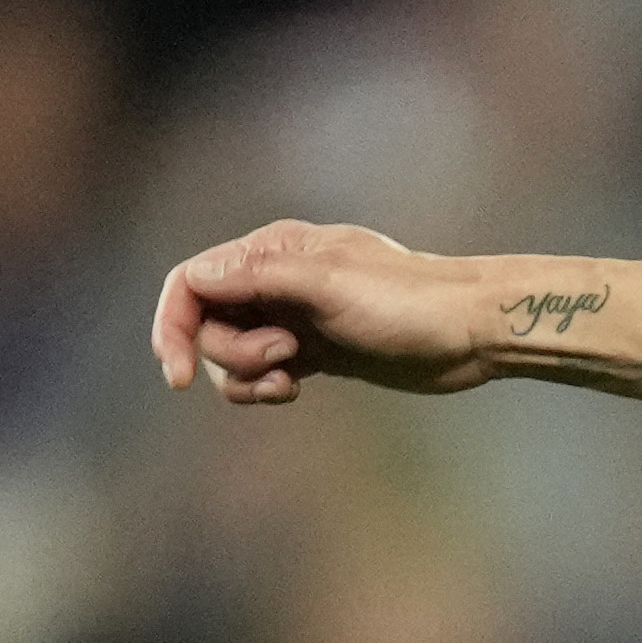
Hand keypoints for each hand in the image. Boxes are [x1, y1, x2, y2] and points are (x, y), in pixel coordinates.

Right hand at [152, 222, 503, 403]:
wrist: (468, 332)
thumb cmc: (407, 303)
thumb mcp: (328, 286)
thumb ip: (258, 278)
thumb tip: (194, 278)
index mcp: (272, 252)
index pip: (191, 283)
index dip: (172, 326)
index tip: (178, 374)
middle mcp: (275, 280)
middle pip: (208, 323)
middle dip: (231, 352)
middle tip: (286, 356)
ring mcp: (293, 317)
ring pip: (232, 353)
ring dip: (248, 374)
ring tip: (294, 377)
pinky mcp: (312, 351)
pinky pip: (262, 373)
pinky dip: (265, 387)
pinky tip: (294, 390)